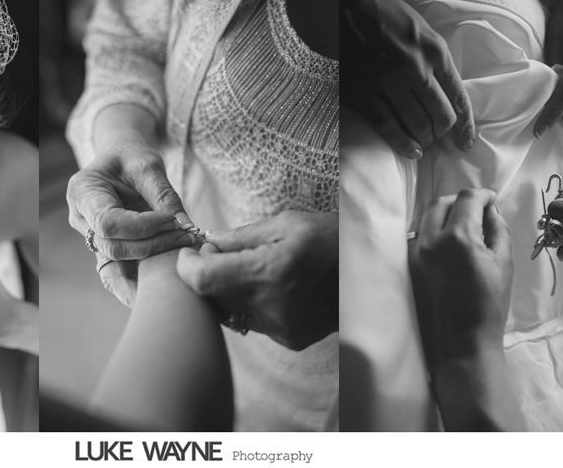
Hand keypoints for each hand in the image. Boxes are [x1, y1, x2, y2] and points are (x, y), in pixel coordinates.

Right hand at [67, 131, 197, 306]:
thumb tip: (186, 227)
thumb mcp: (147, 164)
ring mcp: (91, 237)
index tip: (172, 220)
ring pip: (115, 265)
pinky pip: (117, 273)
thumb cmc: (131, 156)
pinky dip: (137, 285)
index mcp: (83, 192)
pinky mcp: (106, 249)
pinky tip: (158, 297)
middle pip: (113, 246)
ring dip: (149, 267)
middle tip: (187, 238)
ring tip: (180, 268)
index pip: (108, 221)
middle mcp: (81, 218)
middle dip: (152, 246)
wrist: (120, 160)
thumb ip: (164, 195)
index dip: (142, 227)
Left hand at [176, 211, 337, 350]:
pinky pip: (252, 321)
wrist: (376, 273)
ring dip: (230, 290)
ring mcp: (281, 328)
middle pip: (211, 296)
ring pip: (230, 311)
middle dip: (208, 274)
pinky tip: (276, 288)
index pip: (202, 280)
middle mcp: (272, 306)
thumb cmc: (332, 238)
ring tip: (256, 269)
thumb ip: (240, 237)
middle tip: (225, 254)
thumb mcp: (286, 223)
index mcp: (270, 271)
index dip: (187, 266)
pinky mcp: (289, 339)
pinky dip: (252, 304)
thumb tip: (206, 246)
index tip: (191, 254)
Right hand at [339, 0, 474, 157]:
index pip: (458, 97)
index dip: (465, 124)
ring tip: (424, 144)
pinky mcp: (365, 92)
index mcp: (434, 51)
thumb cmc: (384, 14)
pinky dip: (402, 143)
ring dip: (425, 138)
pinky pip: (388, 126)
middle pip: (441, 116)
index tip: (466, 141)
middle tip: (440, 139)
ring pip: (417, 124)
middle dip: (444, 133)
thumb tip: (444, 91)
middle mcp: (416, 69)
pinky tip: (411, 151)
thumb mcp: (421, 30)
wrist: (345, 4)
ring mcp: (389, 83)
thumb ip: (434, 59)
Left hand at [409, 189, 512, 363]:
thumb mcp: (503, 263)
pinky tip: (447, 245)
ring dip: (444, 216)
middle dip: (460, 201)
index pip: (466, 199)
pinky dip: (432, 233)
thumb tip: (490, 211)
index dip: (482, 195)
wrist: (461, 342)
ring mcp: (414, 254)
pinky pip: (418, 238)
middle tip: (477, 210)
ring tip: (463, 227)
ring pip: (426, 219)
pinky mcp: (407, 266)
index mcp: (458, 238)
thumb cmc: (488, 305)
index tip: (491, 199)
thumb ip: (497, 229)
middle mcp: (430, 241)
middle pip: (441, 203)